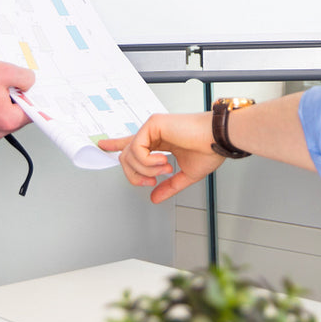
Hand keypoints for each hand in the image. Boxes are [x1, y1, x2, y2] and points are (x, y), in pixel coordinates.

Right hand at [0, 58, 32, 140]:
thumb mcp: (5, 71)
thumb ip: (25, 78)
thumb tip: (31, 84)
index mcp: (5, 121)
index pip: (32, 115)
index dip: (34, 100)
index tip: (34, 94)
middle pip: (18, 118)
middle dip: (18, 101)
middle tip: (9, 86)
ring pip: (5, 118)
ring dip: (5, 105)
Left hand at [97, 112, 225, 202]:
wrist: (217, 139)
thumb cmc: (209, 150)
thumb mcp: (186, 175)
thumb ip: (169, 186)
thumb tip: (154, 197)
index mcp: (160, 142)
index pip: (133, 143)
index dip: (116, 144)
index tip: (103, 146)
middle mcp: (154, 133)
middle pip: (126, 156)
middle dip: (134, 174)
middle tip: (150, 182)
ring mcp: (152, 127)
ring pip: (129, 155)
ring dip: (146, 170)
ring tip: (165, 168)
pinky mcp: (153, 124)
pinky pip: (136, 149)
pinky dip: (147, 162)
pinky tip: (163, 161)